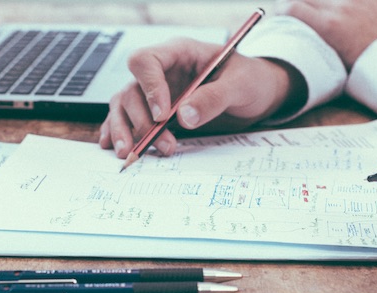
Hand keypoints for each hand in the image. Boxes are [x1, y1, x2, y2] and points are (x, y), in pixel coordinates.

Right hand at [99, 38, 302, 156]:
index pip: (146, 61)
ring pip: (124, 106)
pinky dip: (120, 132)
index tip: (163, 115)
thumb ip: (213, 98)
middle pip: (132, 90)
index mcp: (179, 53)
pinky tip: (117, 147)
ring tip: (130, 154)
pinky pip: (128, 119)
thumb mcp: (240, 85)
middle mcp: (162, 71)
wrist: (258, 94)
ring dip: (125, 130)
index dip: (149, 87)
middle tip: (163, 144)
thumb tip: (184, 117)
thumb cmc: (251, 80)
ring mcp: (156, 92)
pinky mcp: (156, 112)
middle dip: (142, 120)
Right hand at [275, 0, 376, 69]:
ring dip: (319, 4)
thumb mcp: (341, 68)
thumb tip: (307, 59)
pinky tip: (341, 12)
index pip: (292, 8)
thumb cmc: (375, 69)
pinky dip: (340, 4)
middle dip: (297, 5)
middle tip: (293, 16)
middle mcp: (341, 7)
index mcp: (329, 25)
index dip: (280, 12)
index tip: (278, 19)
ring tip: (318, 15)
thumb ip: (321, 56)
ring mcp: (357, 0)